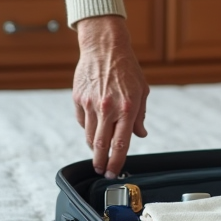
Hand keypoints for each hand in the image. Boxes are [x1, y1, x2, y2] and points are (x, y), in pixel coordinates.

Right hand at [74, 15, 149, 177]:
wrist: (105, 47)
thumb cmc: (127, 68)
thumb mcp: (142, 90)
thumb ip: (140, 116)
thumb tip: (140, 135)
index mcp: (127, 107)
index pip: (121, 143)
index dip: (117, 162)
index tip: (113, 173)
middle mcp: (108, 108)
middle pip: (101, 145)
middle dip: (101, 163)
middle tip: (102, 171)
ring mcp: (90, 104)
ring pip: (90, 136)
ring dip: (94, 148)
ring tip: (99, 154)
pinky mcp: (78, 99)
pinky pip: (83, 122)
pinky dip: (88, 128)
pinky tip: (94, 127)